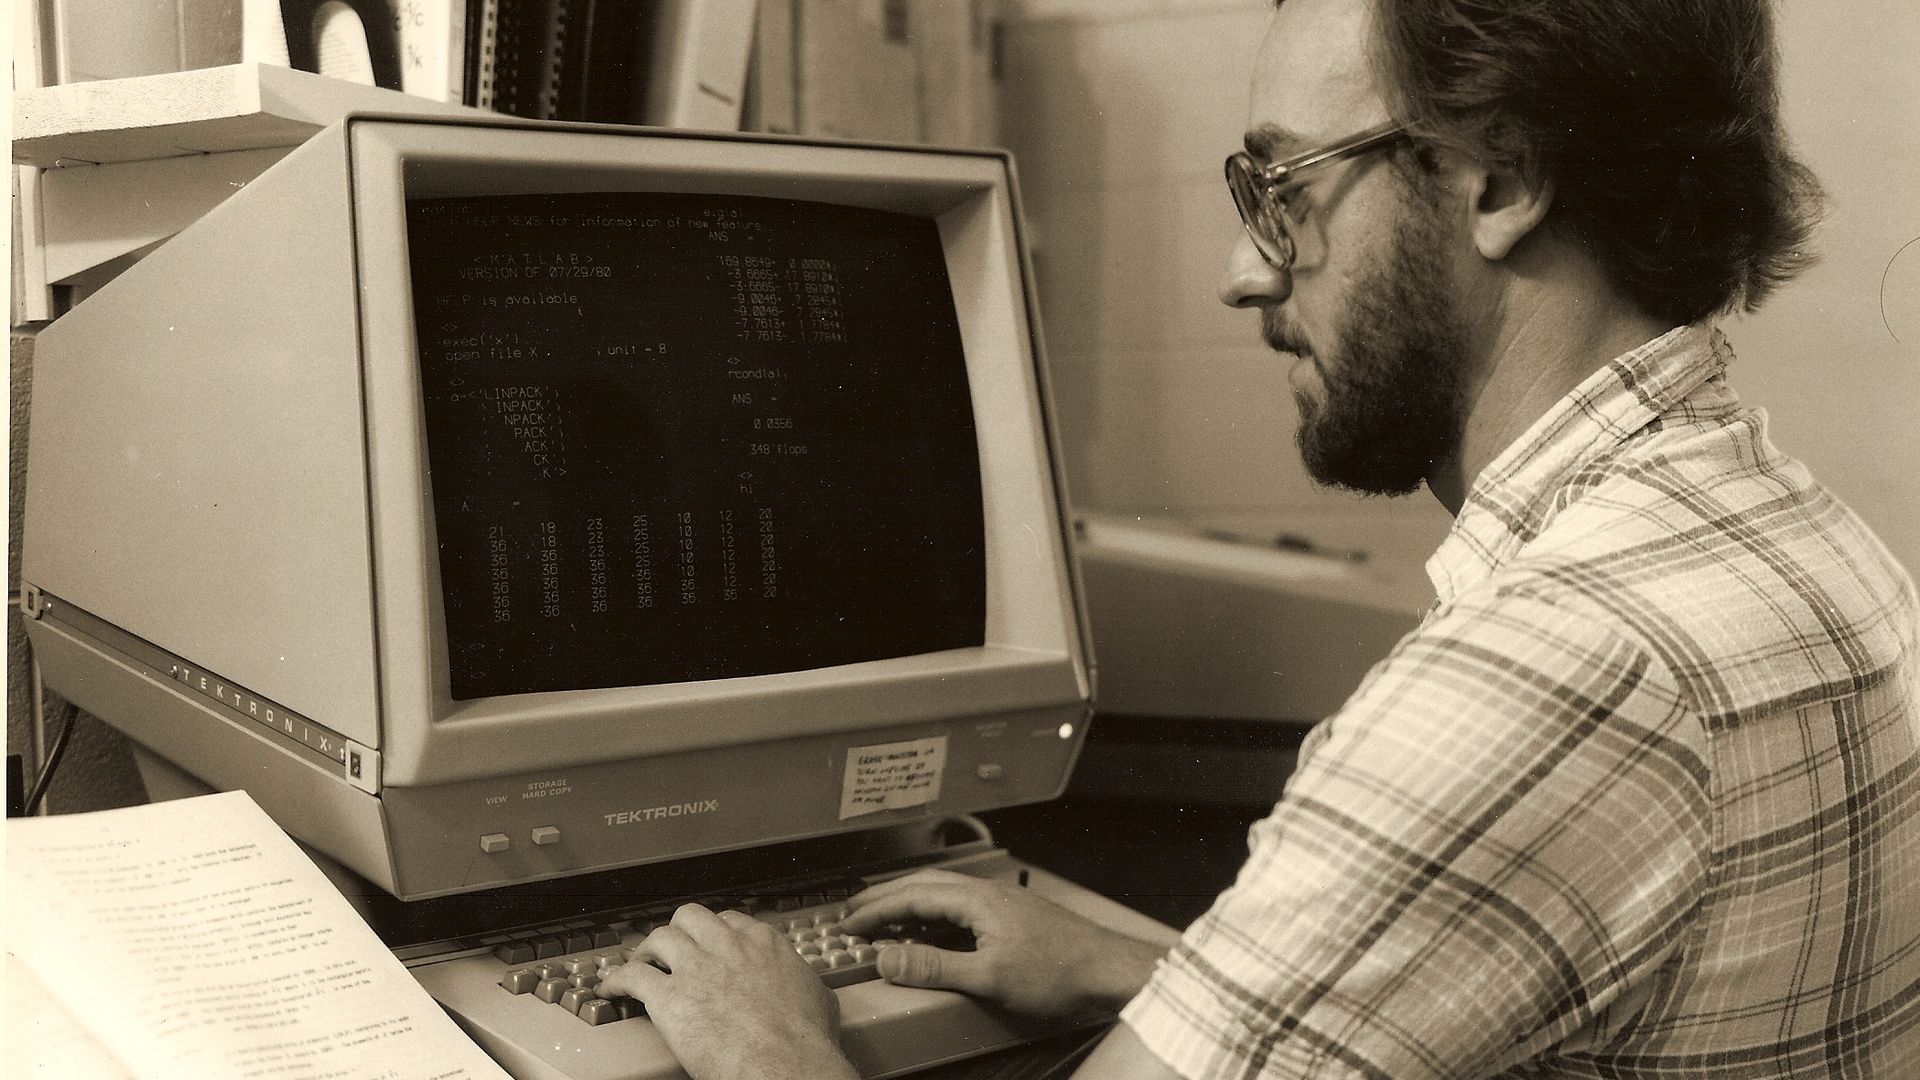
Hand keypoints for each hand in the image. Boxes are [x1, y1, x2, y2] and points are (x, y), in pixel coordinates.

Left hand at [594, 904, 858, 1079]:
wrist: (784, 1063)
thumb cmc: (805, 1040)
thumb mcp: (820, 999)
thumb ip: (805, 985)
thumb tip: (812, 993)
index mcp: (764, 944)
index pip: (731, 921)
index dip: (715, 933)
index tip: (710, 943)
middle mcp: (728, 946)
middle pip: (691, 917)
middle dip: (679, 931)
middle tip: (672, 948)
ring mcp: (697, 968)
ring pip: (660, 937)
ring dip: (647, 950)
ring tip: (640, 962)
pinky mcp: (670, 997)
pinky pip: (631, 976)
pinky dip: (616, 980)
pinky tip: (609, 988)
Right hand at [840, 869, 1165, 1019]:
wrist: (1108, 969)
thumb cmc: (1059, 971)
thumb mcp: (989, 977)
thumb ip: (934, 967)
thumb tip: (888, 958)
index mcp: (976, 899)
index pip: (911, 896)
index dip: (874, 910)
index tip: (847, 923)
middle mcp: (986, 893)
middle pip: (923, 886)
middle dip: (884, 898)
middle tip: (853, 913)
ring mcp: (1000, 902)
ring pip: (941, 894)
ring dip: (907, 904)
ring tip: (883, 919)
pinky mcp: (1011, 916)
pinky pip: (958, 906)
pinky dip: (932, 915)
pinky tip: (931, 932)